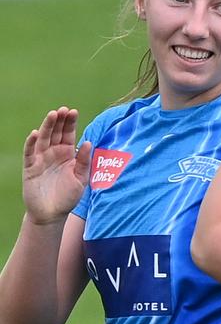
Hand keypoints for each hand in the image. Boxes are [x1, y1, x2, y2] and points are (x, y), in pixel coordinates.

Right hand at [22, 107, 91, 224]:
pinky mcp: (30, 167)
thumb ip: (84, 161)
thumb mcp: (81, 178)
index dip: (71, 123)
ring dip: (47, 126)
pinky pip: (30, 153)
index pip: (69, 134)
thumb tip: (88, 142)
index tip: (74, 111)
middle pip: (56, 132)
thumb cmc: (69, 195)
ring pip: (43, 138)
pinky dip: (31, 143)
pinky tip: (35, 133)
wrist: (53, 214)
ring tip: (52, 114)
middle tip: (63, 109)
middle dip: (59, 121)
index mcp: (68, 153)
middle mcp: (54, 153)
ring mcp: (41, 159)